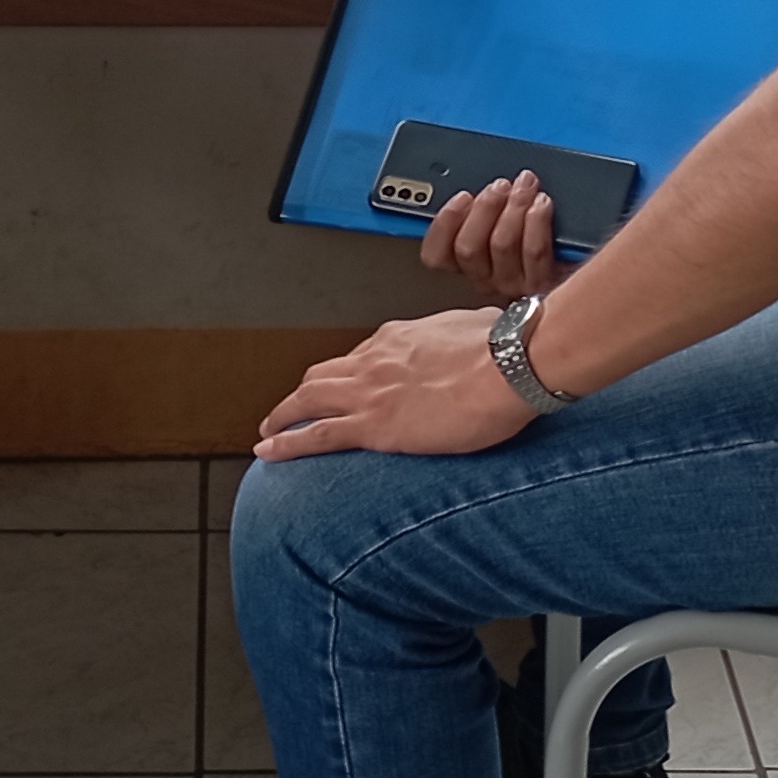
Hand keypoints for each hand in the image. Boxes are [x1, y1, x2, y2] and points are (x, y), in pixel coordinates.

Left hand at [254, 307, 539, 461]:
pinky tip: (267, 452)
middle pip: (323, 375)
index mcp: (399, 337)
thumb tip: (486, 330)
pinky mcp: (373, 426)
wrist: (510, 365)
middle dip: (303, 393)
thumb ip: (471, 332)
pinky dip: (285, 444)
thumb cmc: (507, 346)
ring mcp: (369, 393)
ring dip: (283, 416)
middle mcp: (374, 360)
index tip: (345, 387)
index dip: (347, 374)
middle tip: (292, 408)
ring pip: (307, 401)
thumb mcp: (483, 325)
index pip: (360, 356)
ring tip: (268, 431)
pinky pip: (315, 436)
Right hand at [422, 171, 565, 301]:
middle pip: (468, 247)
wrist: (582, 273)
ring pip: (501, 244)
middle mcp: (488, 280)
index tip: (462, 197)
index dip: (444, 224)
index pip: (438, 255)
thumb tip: (486, 184)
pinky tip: (543, 204)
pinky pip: (534, 251)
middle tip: (500, 186)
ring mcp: (515, 286)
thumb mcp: (504, 223)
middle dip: (484, 207)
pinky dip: (537, 220)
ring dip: (513, 207)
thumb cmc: (542, 243)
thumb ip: (487, 209)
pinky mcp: (543, 285)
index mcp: (471, 265)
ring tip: (525, 187)